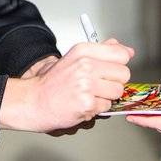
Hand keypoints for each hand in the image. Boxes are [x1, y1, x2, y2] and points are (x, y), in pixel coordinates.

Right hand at [0, 38, 133, 133]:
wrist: (33, 102)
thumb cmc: (53, 83)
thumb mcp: (76, 57)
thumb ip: (103, 51)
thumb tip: (128, 50)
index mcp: (83, 51)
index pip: (121, 54)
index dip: (119, 64)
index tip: (111, 70)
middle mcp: (85, 65)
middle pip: (124, 74)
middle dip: (114, 82)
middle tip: (98, 85)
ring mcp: (86, 85)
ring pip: (117, 92)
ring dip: (106, 97)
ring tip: (89, 95)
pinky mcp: (87, 104)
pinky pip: (107, 107)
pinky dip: (97, 109)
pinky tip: (84, 104)